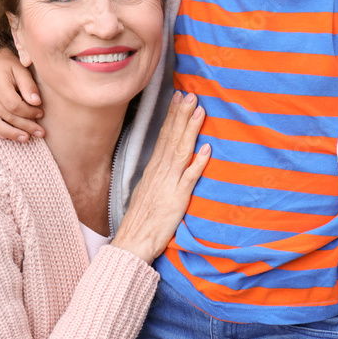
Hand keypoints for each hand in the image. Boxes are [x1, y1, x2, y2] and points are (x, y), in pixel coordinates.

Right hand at [0, 49, 44, 141]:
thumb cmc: (9, 66)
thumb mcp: (21, 70)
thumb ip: (29, 86)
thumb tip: (37, 103)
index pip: (14, 105)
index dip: (29, 112)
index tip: (41, 113)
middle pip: (6, 116)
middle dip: (25, 126)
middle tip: (40, 132)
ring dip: (11, 134)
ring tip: (26, 138)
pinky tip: (9, 136)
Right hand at [112, 91, 210, 264]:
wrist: (132, 244)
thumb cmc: (141, 220)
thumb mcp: (147, 191)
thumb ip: (158, 175)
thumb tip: (165, 160)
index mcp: (153, 169)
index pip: (164, 136)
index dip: (172, 116)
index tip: (179, 97)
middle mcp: (159, 172)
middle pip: (172, 138)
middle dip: (182, 115)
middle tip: (190, 94)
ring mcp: (168, 184)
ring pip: (180, 151)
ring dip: (190, 129)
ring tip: (199, 110)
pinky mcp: (177, 199)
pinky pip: (189, 178)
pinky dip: (198, 162)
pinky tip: (206, 148)